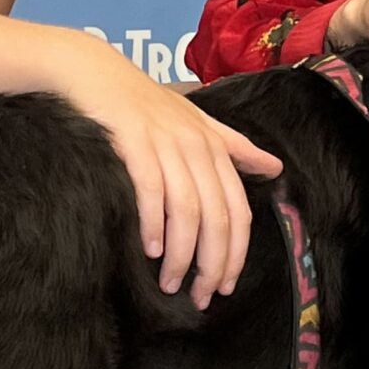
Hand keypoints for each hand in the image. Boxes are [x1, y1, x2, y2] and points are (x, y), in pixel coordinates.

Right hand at [54, 38, 280, 309]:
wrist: (93, 71)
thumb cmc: (145, 102)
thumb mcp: (198, 121)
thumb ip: (235, 147)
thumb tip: (275, 167)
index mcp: (215, 147)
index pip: (238, 211)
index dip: (236, 253)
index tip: (226, 286)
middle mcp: (196, 146)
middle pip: (217, 217)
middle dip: (212, 264)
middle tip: (200, 297)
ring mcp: (165, 144)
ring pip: (186, 210)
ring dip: (180, 254)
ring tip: (169, 283)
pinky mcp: (133, 142)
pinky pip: (150, 190)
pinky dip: (153, 223)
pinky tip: (148, 250)